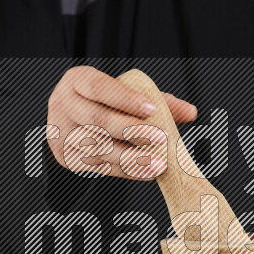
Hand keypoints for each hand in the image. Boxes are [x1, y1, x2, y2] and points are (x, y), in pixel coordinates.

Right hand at [47, 66, 196, 179]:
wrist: (67, 120)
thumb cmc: (103, 102)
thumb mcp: (123, 92)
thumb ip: (156, 100)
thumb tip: (191, 112)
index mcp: (76, 81)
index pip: (100, 88)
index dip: (125, 99)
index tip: (151, 109)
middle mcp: (64, 105)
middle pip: (98, 119)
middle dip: (132, 130)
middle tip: (161, 138)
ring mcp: (62, 133)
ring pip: (98, 148)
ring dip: (131, 158)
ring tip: (158, 164)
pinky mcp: (67, 157)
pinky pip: (99, 167)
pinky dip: (126, 171)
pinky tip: (146, 172)